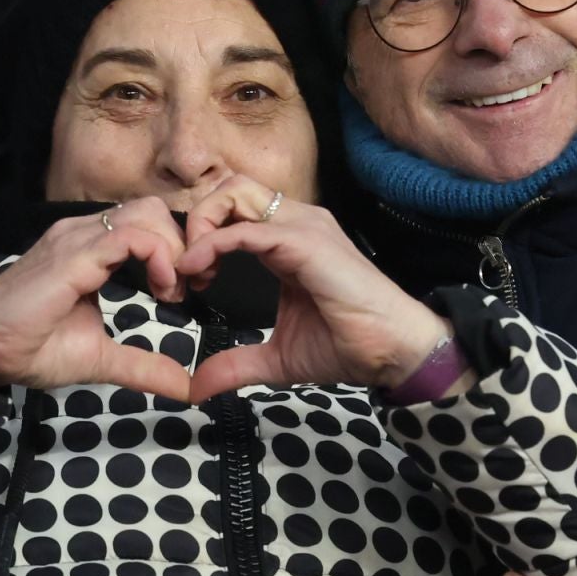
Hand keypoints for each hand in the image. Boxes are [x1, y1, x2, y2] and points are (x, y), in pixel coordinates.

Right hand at [0, 197, 193, 399]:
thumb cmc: (31, 349)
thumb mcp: (101, 358)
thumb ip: (144, 366)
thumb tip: (188, 388)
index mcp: (89, 248)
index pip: (145, 224)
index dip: (174, 250)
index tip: (182, 291)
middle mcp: (83, 233)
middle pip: (151, 210)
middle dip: (180, 244)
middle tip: (184, 288)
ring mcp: (76, 239)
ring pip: (145, 215)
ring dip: (172, 249)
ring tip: (171, 290)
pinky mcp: (72, 254)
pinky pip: (128, 236)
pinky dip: (157, 256)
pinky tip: (161, 289)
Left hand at [180, 176, 453, 400]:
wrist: (392, 352)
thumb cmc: (348, 347)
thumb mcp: (276, 359)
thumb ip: (235, 363)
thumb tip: (197, 387)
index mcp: (288, 240)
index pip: (233, 210)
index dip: (200, 235)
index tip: (186, 279)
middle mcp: (295, 222)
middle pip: (229, 188)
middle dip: (196, 219)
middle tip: (183, 266)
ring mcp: (302, 227)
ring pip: (234, 193)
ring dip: (200, 225)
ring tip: (190, 267)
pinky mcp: (304, 242)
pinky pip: (245, 229)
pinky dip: (212, 244)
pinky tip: (198, 270)